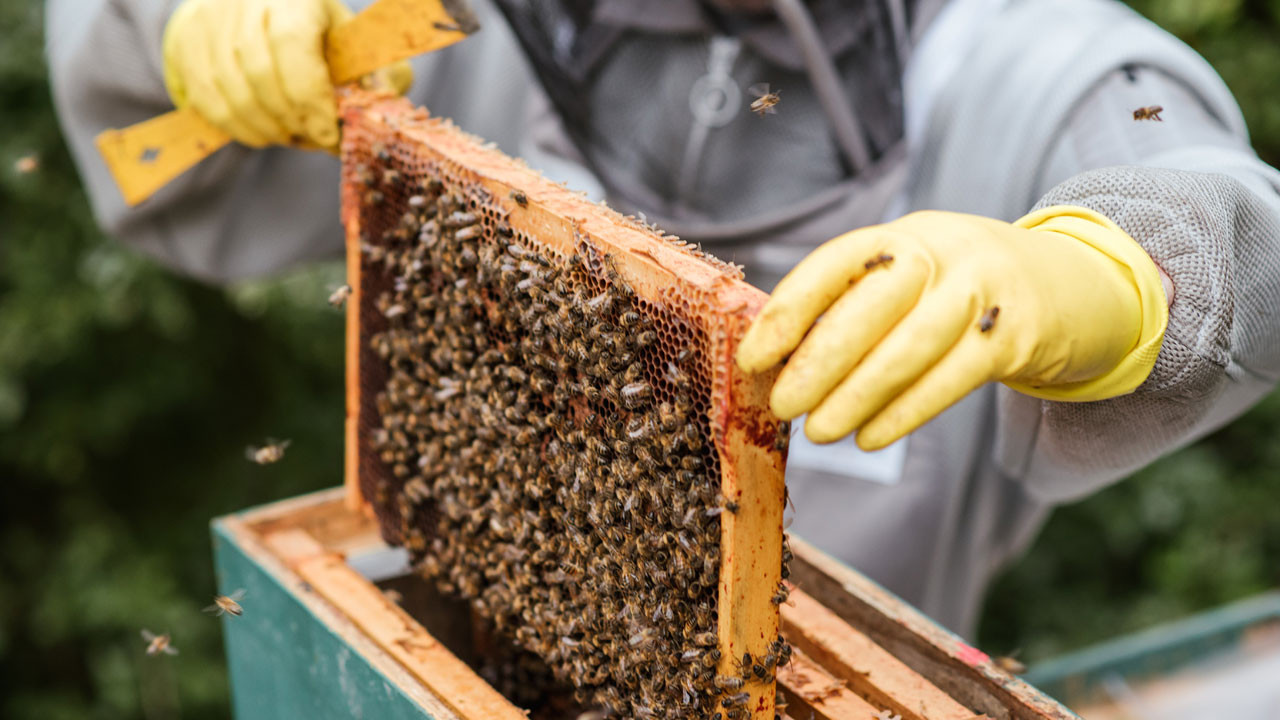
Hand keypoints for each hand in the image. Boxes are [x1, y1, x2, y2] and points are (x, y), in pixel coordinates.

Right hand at [162, 0, 412, 150]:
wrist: (259, 10)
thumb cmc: (322, 36)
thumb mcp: (357, 47)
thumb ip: (379, 78)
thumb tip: (377, 116)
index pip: (293, 45)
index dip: (312, 98)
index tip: (330, 133)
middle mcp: (247, 0)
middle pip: (259, 73)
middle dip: (291, 118)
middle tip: (313, 138)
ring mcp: (211, 19)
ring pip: (232, 92)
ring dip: (267, 128)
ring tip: (292, 134)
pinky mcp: (188, 44)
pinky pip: (209, 101)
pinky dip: (240, 128)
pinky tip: (266, 132)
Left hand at [736, 207, 1167, 448]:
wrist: (1071, 286)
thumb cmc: (959, 292)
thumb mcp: (912, 278)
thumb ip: (855, 307)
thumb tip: (777, 362)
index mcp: (903, 235)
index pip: (836, 265)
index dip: (789, 311)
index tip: (753, 357)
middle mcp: (944, 250)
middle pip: (874, 303)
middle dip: (820, 359)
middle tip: (784, 405)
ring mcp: (985, 288)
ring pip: (912, 345)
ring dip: (858, 393)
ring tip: (819, 431)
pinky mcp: (1018, 332)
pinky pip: (954, 376)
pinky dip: (907, 411)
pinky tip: (870, 436)